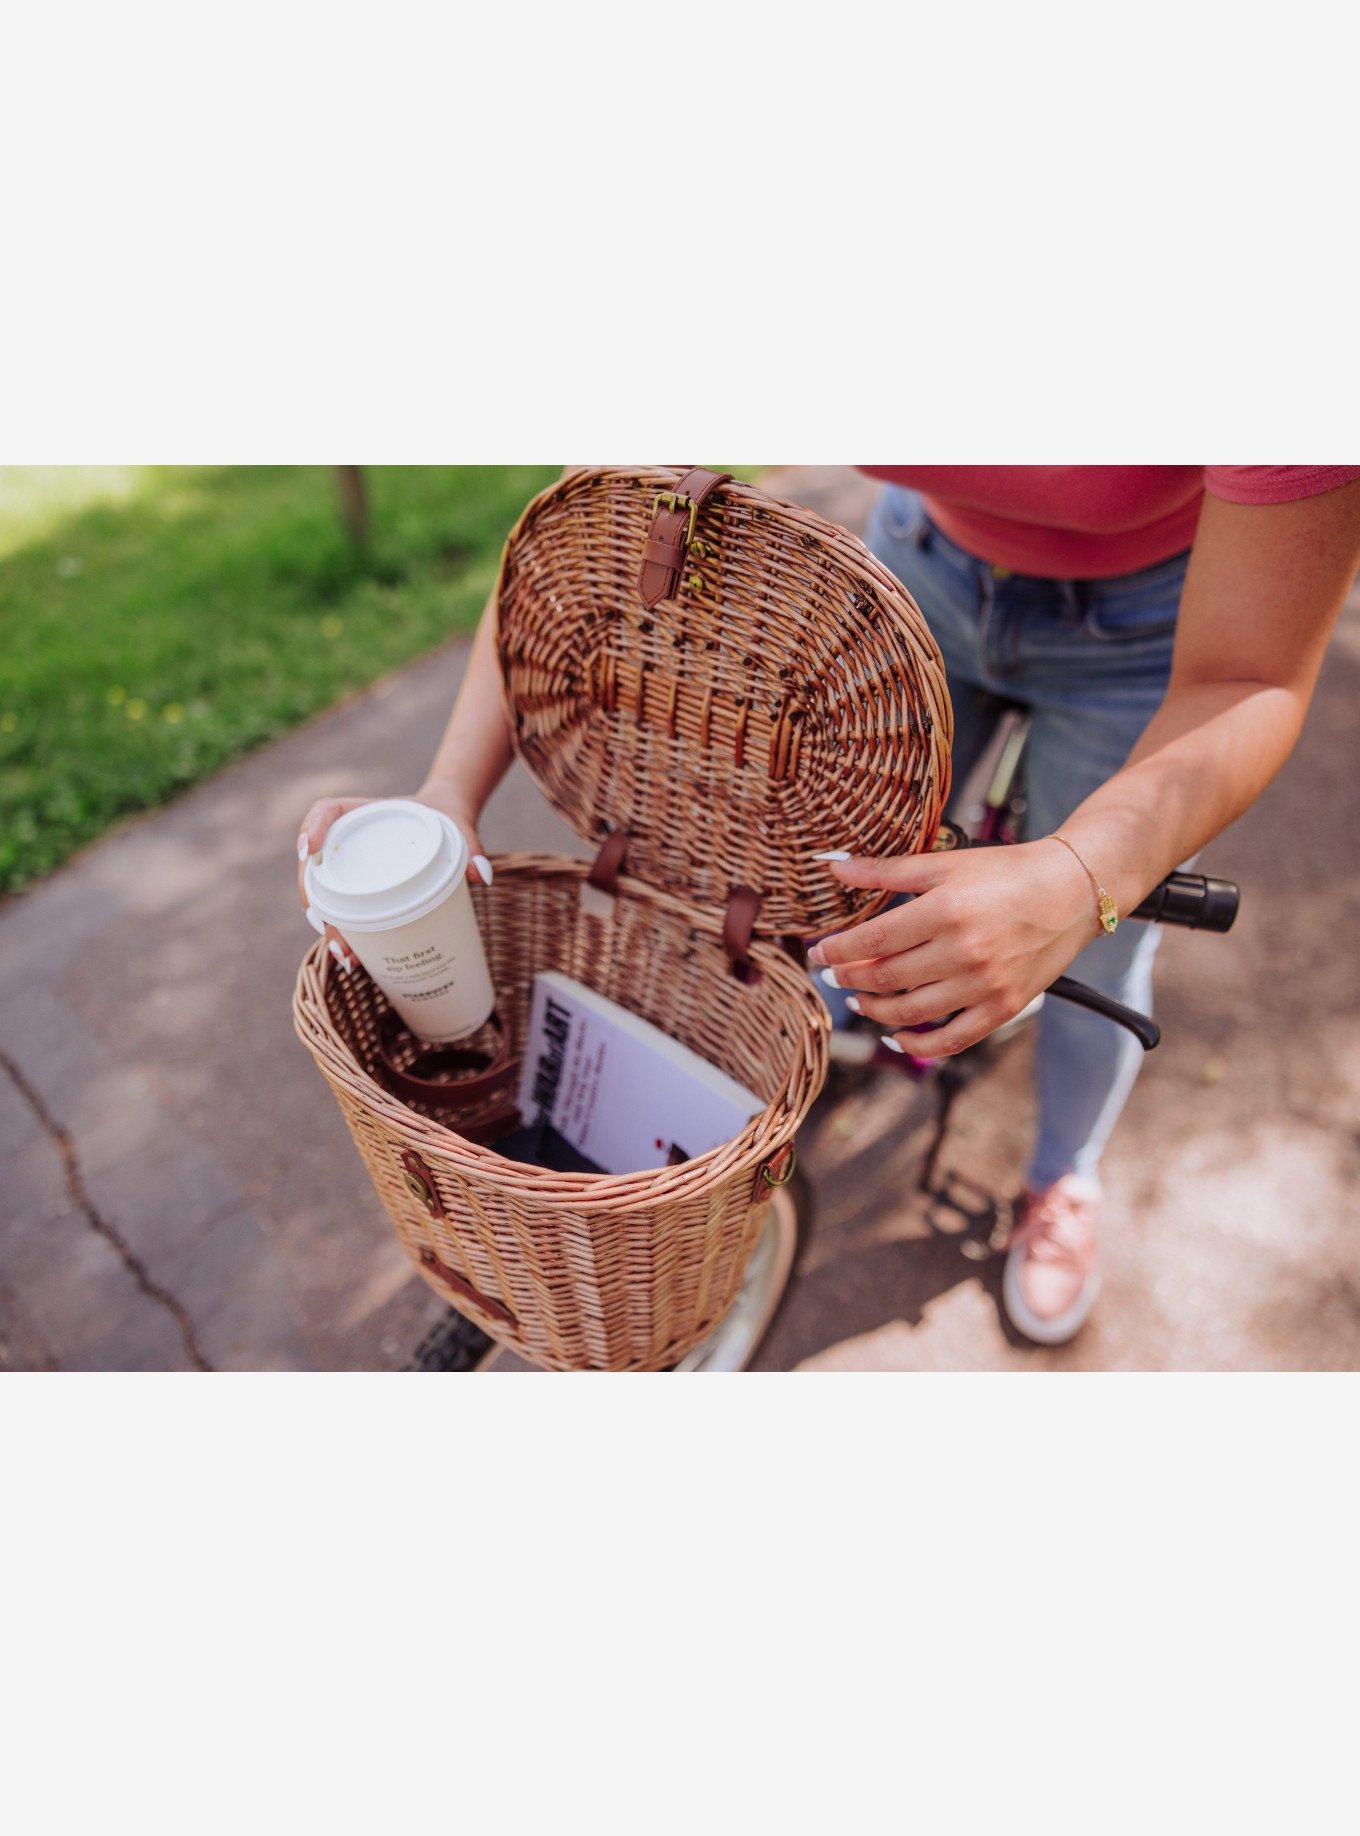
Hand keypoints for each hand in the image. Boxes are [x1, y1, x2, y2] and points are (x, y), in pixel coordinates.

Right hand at [294, 780, 491, 971]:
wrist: (444, 821)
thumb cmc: (445, 818)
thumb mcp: (458, 828)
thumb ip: (470, 846)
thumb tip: (480, 876)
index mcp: (360, 812)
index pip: (325, 812)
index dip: (311, 829)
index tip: (309, 850)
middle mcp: (345, 838)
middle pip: (315, 865)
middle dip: (315, 899)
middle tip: (330, 928)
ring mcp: (348, 865)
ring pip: (323, 893)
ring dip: (327, 924)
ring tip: (346, 954)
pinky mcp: (358, 888)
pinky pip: (341, 907)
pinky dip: (343, 931)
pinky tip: (352, 957)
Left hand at [809, 840, 1098, 1056]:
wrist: (1073, 891)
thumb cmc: (1006, 871)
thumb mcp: (945, 863)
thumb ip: (887, 871)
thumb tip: (834, 867)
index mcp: (945, 911)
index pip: (873, 941)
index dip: (837, 951)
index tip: (818, 952)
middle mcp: (964, 952)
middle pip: (887, 977)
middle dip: (850, 978)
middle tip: (833, 975)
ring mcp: (984, 985)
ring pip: (911, 1011)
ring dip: (875, 1009)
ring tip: (859, 998)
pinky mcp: (1003, 1007)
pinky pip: (952, 1039)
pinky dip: (919, 1043)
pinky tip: (896, 1035)